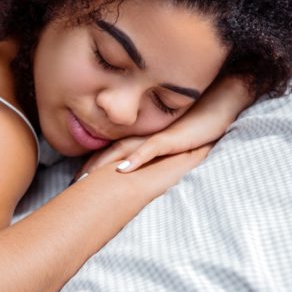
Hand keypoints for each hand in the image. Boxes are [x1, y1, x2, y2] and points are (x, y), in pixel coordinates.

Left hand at [71, 141, 214, 198]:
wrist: (218, 106)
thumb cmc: (195, 128)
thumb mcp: (170, 146)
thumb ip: (153, 157)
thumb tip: (134, 174)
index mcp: (140, 138)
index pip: (109, 152)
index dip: (91, 165)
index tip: (75, 182)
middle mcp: (143, 136)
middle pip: (110, 151)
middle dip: (91, 167)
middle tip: (73, 185)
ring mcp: (156, 137)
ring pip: (124, 150)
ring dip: (105, 164)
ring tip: (87, 178)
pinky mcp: (172, 138)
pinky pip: (152, 149)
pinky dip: (137, 159)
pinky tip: (123, 170)